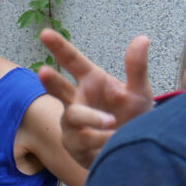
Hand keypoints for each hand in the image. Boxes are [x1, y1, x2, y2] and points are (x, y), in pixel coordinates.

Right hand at [38, 29, 153, 168]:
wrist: (134, 152)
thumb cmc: (133, 118)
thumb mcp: (139, 92)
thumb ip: (137, 68)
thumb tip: (143, 38)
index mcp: (91, 82)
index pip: (72, 62)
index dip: (59, 48)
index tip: (45, 33)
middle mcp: (76, 100)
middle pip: (59, 89)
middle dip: (50, 81)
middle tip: (42, 71)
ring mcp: (72, 124)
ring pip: (74, 116)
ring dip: (92, 118)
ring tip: (112, 122)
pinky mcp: (74, 145)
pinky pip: (82, 140)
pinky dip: (100, 138)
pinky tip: (113, 139)